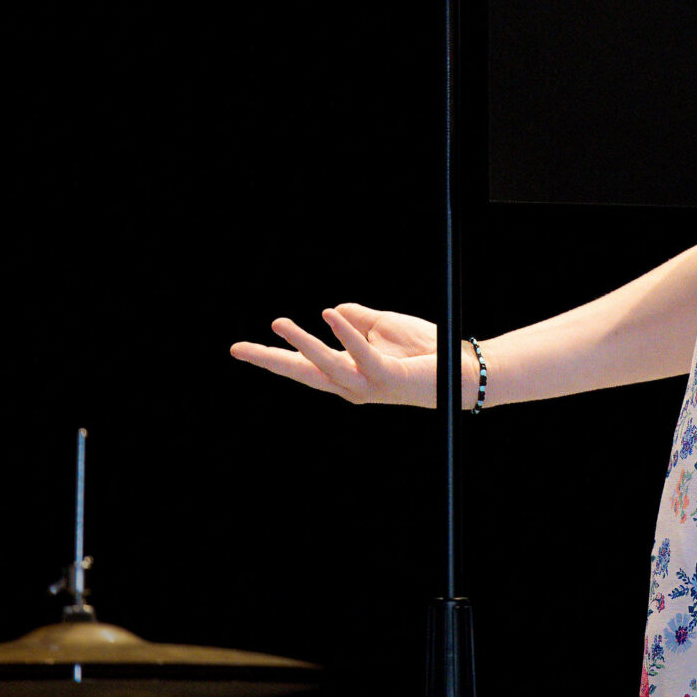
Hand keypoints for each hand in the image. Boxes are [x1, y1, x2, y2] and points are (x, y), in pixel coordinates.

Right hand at [229, 303, 440, 407]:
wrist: (458, 368)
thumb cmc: (423, 349)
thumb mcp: (383, 327)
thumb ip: (357, 319)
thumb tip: (332, 310)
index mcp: (347, 374)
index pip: (303, 365)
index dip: (274, 355)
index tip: (240, 348)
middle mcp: (351, 385)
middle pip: (302, 373)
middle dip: (269, 360)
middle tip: (237, 349)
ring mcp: (367, 384)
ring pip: (326, 366)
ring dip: (302, 343)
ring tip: (279, 323)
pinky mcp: (387, 376)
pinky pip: (361, 354)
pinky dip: (345, 334)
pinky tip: (329, 315)